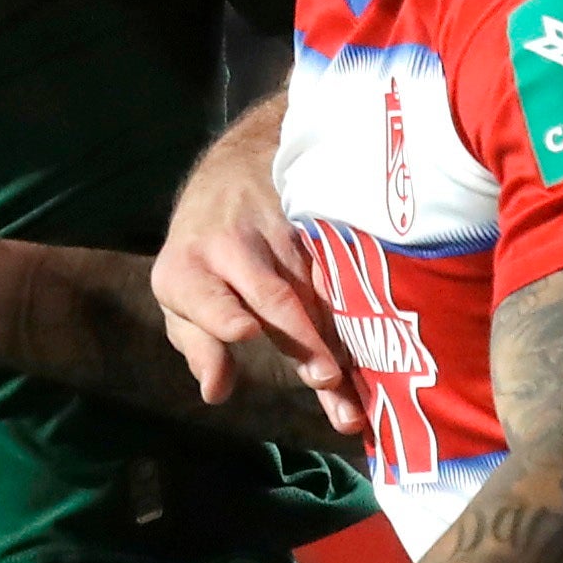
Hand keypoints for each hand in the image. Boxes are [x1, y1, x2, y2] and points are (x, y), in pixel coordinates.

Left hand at [153, 124, 357, 436]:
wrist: (236, 170)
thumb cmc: (202, 251)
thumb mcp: (182, 295)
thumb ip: (198, 346)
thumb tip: (214, 392)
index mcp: (188, 270)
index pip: (207, 296)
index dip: (225, 314)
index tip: (246, 330)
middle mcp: (231, 248)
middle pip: (274, 298)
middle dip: (303, 338)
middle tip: (327, 377)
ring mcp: (279, 235)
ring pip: (316, 292)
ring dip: (341, 337)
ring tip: (360, 381)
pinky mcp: (314, 227)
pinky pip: (340, 274)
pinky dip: (359, 310)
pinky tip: (380, 342)